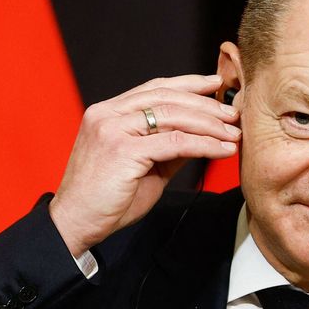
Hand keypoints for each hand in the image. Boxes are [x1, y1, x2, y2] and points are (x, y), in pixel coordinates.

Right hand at [48, 74, 240, 254]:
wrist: (75, 224)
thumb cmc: (106, 200)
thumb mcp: (144, 167)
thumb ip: (168, 147)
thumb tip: (202, 134)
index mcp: (107, 113)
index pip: (154, 89)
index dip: (188, 84)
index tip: (215, 85)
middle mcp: (107, 114)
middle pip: (166, 97)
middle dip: (205, 104)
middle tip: (233, 113)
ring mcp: (113, 129)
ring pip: (173, 116)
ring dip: (209, 123)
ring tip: (233, 132)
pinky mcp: (122, 150)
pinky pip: (174, 142)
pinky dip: (204, 144)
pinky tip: (222, 149)